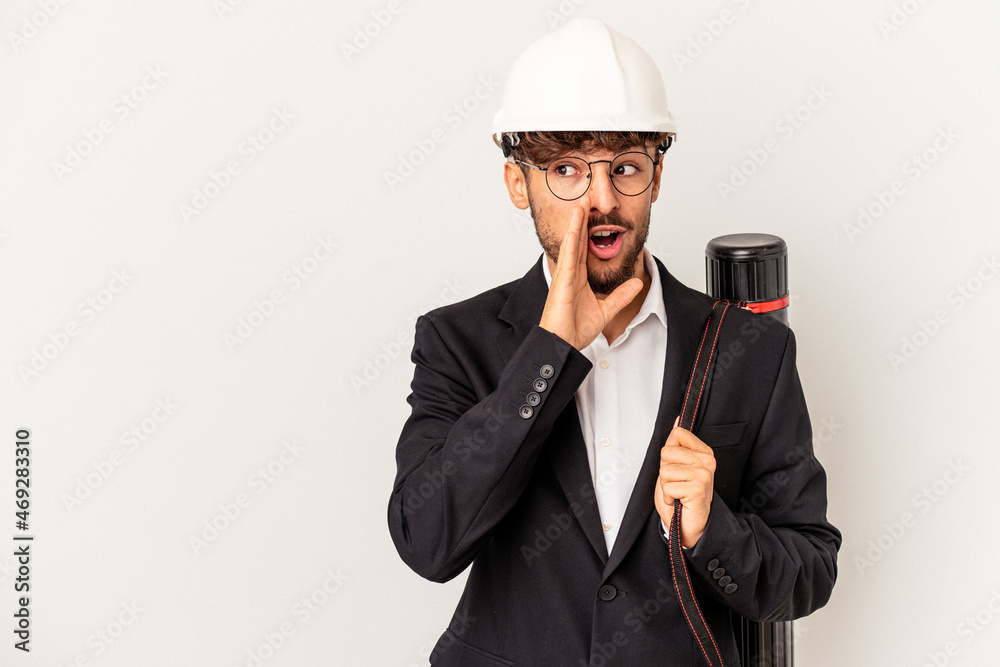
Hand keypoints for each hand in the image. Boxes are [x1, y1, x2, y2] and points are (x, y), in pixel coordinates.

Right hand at [538, 195, 642, 349]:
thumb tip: (637, 284)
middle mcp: (570, 273)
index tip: (594, 213)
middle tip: (586, 198)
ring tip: (581, 203)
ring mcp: (565, 276)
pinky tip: (575, 227)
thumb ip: (621, 296)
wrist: (562, 345)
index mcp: (578, 278)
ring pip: (572, 243)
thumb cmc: (574, 330)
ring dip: (576, 223)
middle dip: (581, 219)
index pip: (585, 248)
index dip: (589, 230)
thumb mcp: (606, 310)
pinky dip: (572, 241)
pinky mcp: (561, 282)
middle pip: (578, 240)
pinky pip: (568, 257)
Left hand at [653, 418, 715, 548]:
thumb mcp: (674, 466)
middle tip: (676, 484)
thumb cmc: (682, 497)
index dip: (668, 454)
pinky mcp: (698, 488)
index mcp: (703, 452)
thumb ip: (676, 444)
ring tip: (678, 493)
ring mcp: (704, 474)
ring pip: (665, 470)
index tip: (677, 467)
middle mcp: (707, 461)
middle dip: (664, 471)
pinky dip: (668, 497)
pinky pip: (668, 486)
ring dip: (665, 486)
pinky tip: (679, 501)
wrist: (689, 524)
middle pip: (667, 452)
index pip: (677, 434)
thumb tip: (677, 420)